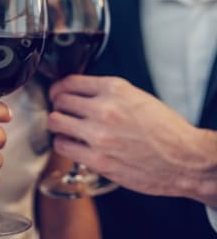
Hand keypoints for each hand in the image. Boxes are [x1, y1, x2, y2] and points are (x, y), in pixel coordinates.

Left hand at [48, 75, 216, 204]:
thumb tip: (82, 93)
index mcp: (115, 88)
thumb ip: (108, 93)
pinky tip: (72, 144)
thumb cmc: (166, 130)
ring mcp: (99, 134)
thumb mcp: (137, 97)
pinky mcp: (98, 159)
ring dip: (57, 124)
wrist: (185, 160)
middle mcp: (104, 108)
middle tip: (61, 111)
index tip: (57, 93)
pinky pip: (63, 146)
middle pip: (60, 100)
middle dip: (58, 105)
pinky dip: (63, 144)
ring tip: (65, 128)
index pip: (70, 81)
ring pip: (56, 121)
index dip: (59, 87)